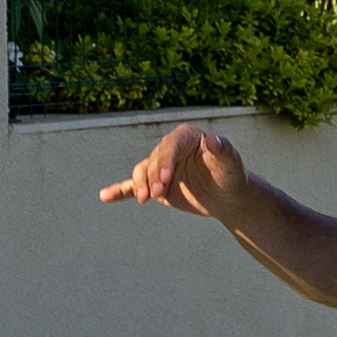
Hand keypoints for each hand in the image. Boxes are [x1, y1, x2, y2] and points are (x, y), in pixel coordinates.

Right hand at [101, 121, 247, 223]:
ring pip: (142, 172)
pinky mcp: (155, 185)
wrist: (228, 197)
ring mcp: (160, 167)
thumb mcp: (231, 164)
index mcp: (185, 137)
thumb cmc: (232, 176)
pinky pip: (133, 186)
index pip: (169, 146)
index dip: (165, 160)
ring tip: (143, 199)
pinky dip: (120, 191)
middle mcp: (169, 149)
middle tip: (156, 193)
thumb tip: (214, 140)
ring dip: (140, 185)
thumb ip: (223, 151)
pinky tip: (105, 197)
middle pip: (153, 160)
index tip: (165, 177)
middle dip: (153, 177)